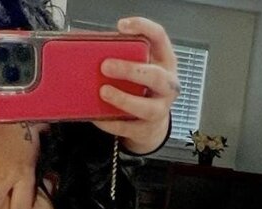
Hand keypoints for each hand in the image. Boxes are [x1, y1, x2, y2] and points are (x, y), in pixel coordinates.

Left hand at [93, 16, 179, 153]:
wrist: (151, 123)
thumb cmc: (142, 88)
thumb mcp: (141, 67)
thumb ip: (126, 56)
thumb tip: (94, 51)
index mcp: (165, 62)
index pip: (159, 37)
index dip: (143, 28)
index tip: (122, 26)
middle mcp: (167, 86)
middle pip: (155, 76)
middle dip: (130, 70)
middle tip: (105, 66)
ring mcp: (159, 109)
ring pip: (146, 107)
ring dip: (123, 99)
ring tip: (103, 92)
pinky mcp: (146, 130)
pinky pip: (127, 127)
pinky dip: (110, 122)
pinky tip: (97, 116)